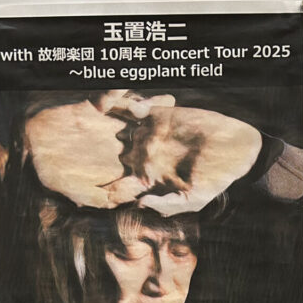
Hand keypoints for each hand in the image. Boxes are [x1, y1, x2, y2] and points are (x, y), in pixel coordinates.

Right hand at [22, 91, 174, 208]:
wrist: (32, 146)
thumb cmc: (54, 174)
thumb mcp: (80, 192)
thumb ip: (105, 198)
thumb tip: (133, 197)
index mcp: (120, 164)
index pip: (148, 162)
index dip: (165, 161)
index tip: (181, 158)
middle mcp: (118, 142)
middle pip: (149, 133)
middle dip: (165, 127)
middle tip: (183, 121)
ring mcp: (109, 122)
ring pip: (136, 112)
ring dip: (148, 106)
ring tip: (162, 102)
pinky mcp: (96, 105)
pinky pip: (113, 96)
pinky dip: (119, 94)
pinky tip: (124, 95)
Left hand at [23, 92, 262, 214]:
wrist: (235, 150)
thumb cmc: (215, 180)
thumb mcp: (192, 200)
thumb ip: (167, 205)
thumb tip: (141, 204)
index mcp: (147, 178)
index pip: (117, 184)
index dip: (100, 187)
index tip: (81, 187)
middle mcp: (143, 155)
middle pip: (109, 153)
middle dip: (90, 149)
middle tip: (67, 142)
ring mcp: (149, 133)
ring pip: (117, 127)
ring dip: (102, 120)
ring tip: (86, 110)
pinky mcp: (159, 113)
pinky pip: (133, 105)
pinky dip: (120, 100)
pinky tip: (109, 97)